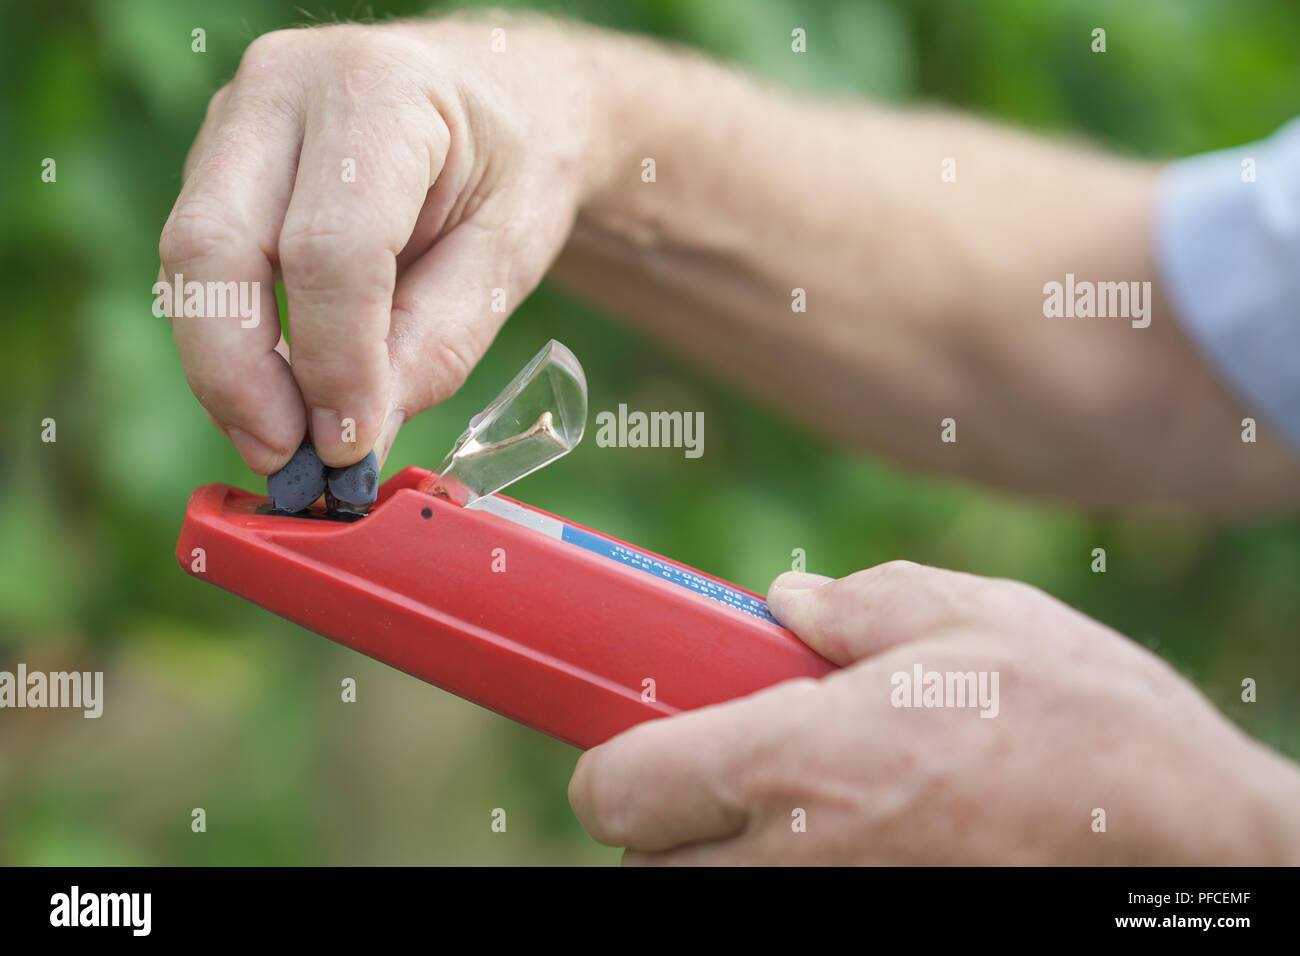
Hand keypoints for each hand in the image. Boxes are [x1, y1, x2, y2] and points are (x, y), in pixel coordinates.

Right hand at [159, 15, 610, 470]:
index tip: (349, 446)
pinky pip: (202, 264)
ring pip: (191, 259)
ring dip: (227, 369)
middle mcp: (286, 88)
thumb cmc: (513, 170)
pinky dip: (232, 342)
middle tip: (286, 460)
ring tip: (285, 443)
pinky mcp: (216, 160)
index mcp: (380, 94)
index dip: (333, 362)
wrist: (499, 102)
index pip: (330, 249)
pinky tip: (277, 394)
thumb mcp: (506, 258)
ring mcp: (238, 118)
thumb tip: (355, 435)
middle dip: (240, 374)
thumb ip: (434, 343)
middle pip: (215, 246)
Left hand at [569, 562, 1299, 863]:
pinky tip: (862, 829)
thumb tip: (786, 604)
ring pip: (708, 901)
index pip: (618, 792)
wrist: (1194, 844)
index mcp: (800, 761)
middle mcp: (800, 859)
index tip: (646, 732)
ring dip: (725, 852)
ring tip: (803, 795)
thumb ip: (854, 605)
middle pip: (645, 865)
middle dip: (668, 812)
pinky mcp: (874, 933)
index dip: (617, 761)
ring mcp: (837, 915)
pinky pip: (783, 909)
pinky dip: (788, 874)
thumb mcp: (970, 615)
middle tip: (725, 760)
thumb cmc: (1087, 721)